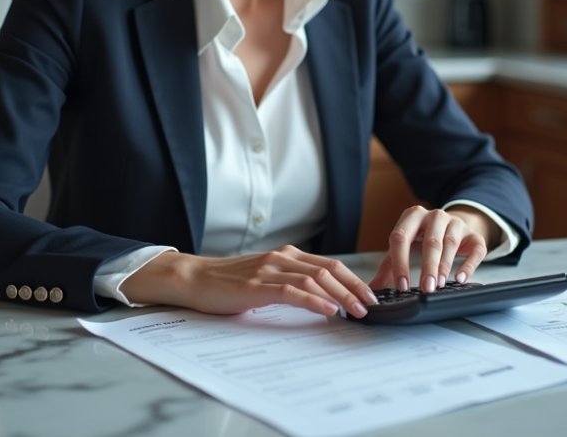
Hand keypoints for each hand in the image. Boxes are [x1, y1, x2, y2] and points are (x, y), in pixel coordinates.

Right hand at [119, 246, 377, 318]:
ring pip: (315, 279)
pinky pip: (293, 291)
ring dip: (340, 296)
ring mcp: (269, 270)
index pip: (329, 265)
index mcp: (287, 255)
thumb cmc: (229, 283)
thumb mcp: (266, 279)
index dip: (353, 279)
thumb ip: (290, 283)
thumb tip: (322, 301)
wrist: (195, 279)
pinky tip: (329, 311)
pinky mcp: (257, 286)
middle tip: (371, 306)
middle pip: (329, 270)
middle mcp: (282, 258)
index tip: (370, 296)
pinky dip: (315, 301)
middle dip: (354, 288)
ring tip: (357, 311)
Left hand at [369, 206, 501, 293]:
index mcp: (412, 216)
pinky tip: (460, 277)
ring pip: (450, 243)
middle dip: (427, 266)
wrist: (452, 225)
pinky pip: (475, 249)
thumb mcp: (404, 246)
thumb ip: (389, 265)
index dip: (401, 262)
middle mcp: (435, 216)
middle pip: (430, 241)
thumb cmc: (423, 237)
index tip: (402, 285)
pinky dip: (469, 264)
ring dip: (444, 266)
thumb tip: (373, 287)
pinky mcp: (474, 234)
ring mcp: (456, 223)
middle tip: (425, 288)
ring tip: (439, 284)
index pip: (401, 237)